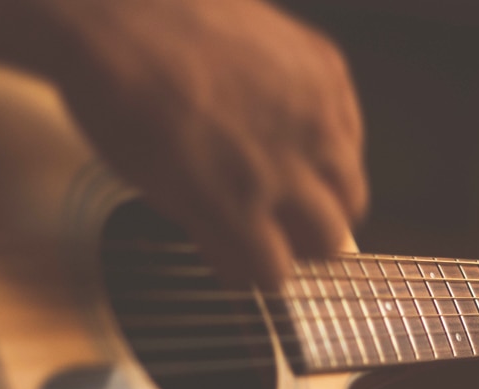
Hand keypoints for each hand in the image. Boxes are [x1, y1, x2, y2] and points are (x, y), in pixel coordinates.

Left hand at [36, 0, 366, 285]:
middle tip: (285, 226)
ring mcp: (315, 116)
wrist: (128, 11)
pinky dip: (333, 144)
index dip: (264, 270)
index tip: (258, 259)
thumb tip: (239, 266)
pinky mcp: (327, 72)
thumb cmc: (125, 97)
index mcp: (237, 204)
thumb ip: (209, 234)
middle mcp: (288, 165)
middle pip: (331, 240)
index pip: (277, 273)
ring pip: (352, 190)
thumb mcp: (155, 188)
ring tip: (298, 178)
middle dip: (306, 242)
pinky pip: (353, 131)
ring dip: (328, 199)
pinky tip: (300, 132)